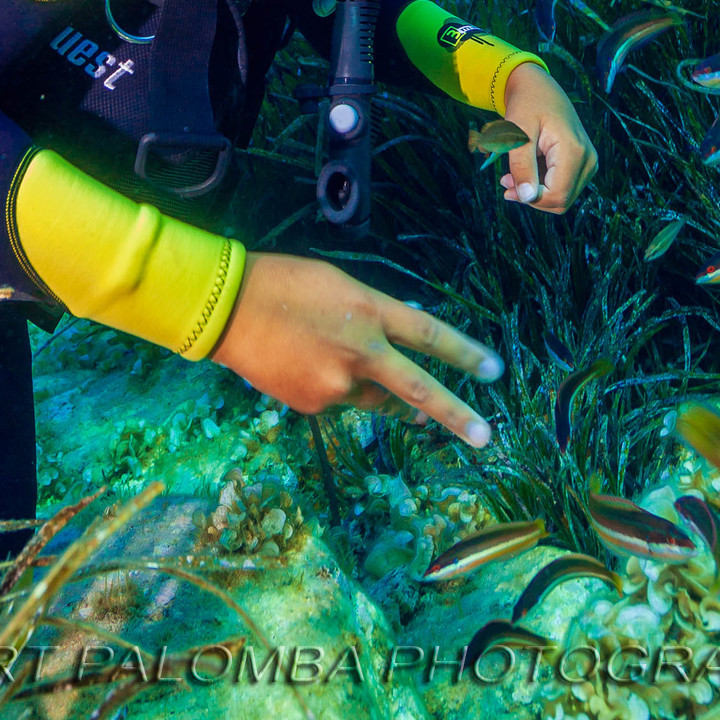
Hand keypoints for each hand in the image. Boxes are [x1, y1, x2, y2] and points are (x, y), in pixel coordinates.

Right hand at [211, 253, 501, 446]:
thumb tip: (397, 344)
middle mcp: (360, 353)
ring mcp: (336, 385)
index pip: (428, 334)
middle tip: (485, 436)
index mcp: (369, 312)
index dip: (464, 352)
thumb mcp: (339, 286)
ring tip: (340, 359)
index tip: (494, 371)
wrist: (226, 310)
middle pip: (418, 390)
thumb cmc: (284, 283)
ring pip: (372, 396)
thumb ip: (374, 315)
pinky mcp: (314, 405)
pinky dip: (332, 386)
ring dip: (373, 387)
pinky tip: (304, 363)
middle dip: (455, 414)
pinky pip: (338, 401)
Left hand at [497, 61, 597, 215]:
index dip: (530, 198)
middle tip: (506, 181)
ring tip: (513, 173)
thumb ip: (522, 166)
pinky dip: (542, 184)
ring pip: (561, 196)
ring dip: (535, 191)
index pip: (557, 195)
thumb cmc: (526, 104)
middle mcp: (588, 160)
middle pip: (561, 200)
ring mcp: (588, 162)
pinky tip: (527, 168)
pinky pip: (563, 186)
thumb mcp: (517, 133)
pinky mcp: (583, 164)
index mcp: (574, 151)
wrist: (539, 87)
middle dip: (531, 196)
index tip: (506, 186)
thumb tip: (527, 197)